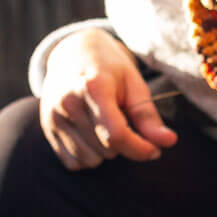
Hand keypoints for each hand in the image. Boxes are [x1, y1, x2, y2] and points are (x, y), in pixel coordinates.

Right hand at [39, 29, 177, 169]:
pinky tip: (91, 135)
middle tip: (123, 121)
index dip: (139, 148)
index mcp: (92, 87)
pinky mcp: (47, 129)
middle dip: (124, 143)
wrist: (72, 53)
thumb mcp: (134, 84)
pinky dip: (88, 156)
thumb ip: (148, 116)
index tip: (154, 150)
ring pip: (91, 160)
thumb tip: (169, 142)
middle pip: (106, 149)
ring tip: (105, 125)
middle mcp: (67, 103)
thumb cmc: (108, 69)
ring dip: (106, 151)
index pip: (116, 134)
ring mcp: (53, 117)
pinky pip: (74, 163)